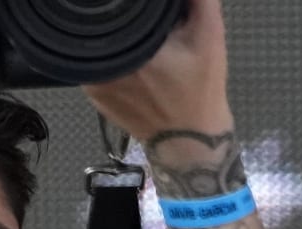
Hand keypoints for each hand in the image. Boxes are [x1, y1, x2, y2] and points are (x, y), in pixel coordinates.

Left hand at [81, 0, 227, 142]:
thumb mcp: (209, 36)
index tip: (142, 4)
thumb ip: (199, 0)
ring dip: (115, 38)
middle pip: (104, 26)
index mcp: (128, 48)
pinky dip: (110, 58)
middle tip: (146, 23)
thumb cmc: (200, 89)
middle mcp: (102, 64)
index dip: (129, 1)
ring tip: (139, 40)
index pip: (116, 9)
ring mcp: (92, 82)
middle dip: (124, 18)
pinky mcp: (93, 95)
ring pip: (98, 45)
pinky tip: (131, 59)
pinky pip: (96, 64)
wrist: (189, 141)